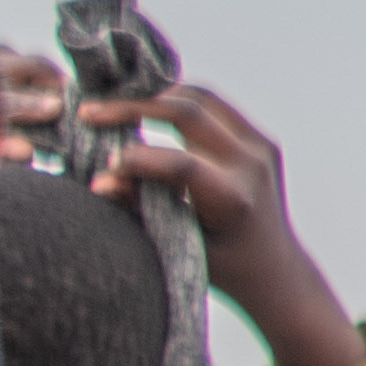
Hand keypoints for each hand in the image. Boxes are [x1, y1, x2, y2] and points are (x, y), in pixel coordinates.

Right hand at [90, 85, 364, 365]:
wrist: (274, 268)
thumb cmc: (221, 268)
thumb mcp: (178, 247)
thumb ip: (141, 212)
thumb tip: (100, 181)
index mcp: (233, 199)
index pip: (181, 164)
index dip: (138, 159)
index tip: (104, 162)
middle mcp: (252, 165)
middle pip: (188, 113)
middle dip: (134, 108)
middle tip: (91, 112)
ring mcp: (260, 146)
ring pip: (200, 98)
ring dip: (154, 97)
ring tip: (114, 103)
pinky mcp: (259, 137)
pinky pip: (214, 105)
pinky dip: (177, 100)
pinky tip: (146, 106)